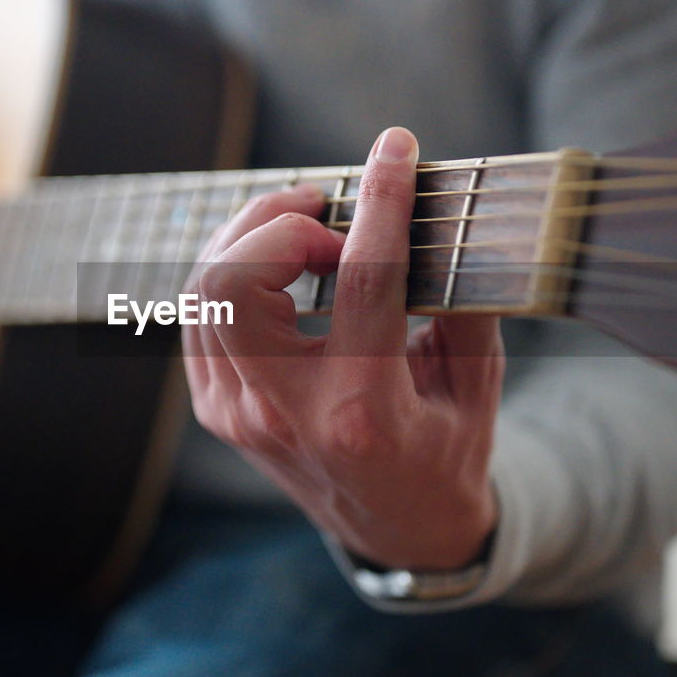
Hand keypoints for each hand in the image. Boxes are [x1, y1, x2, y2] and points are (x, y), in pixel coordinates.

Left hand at [183, 127, 502, 569]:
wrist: (398, 529)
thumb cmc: (446, 449)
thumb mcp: (477, 379)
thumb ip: (458, 296)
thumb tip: (435, 210)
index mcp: (363, 412)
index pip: (361, 280)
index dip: (380, 201)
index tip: (394, 148)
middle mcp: (285, 414)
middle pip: (234, 281)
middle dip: (278, 221)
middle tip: (328, 213)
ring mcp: (238, 415)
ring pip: (202, 291)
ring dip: (250, 238)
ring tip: (305, 228)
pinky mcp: (216, 409)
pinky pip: (199, 315)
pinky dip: (233, 271)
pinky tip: (277, 263)